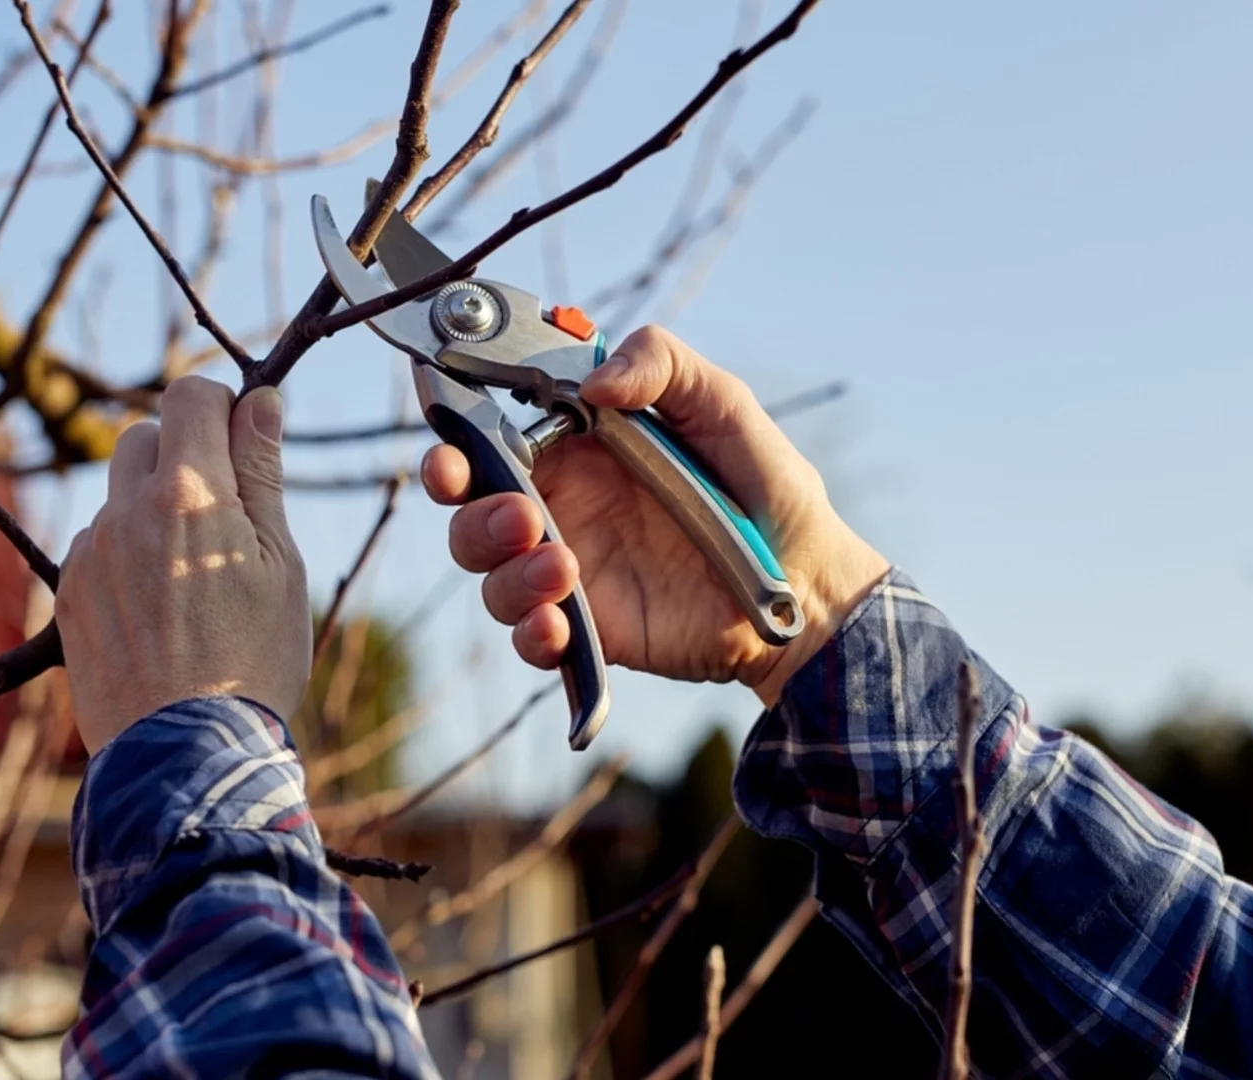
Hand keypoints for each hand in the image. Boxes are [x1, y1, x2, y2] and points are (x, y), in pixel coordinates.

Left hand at [57, 377, 309, 752]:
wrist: (183, 754)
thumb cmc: (252, 660)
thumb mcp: (279, 564)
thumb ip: (263, 474)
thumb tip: (261, 401)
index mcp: (189, 495)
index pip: (190, 395)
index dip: (222, 406)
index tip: (244, 441)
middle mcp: (126, 512)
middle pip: (144, 436)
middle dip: (183, 453)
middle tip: (224, 513)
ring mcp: (91, 552)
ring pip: (119, 494)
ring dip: (153, 508)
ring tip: (193, 576)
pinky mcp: (71, 592)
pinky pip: (99, 544)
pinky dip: (128, 554)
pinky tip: (161, 608)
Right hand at [422, 326, 888, 704]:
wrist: (807, 582)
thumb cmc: (765, 486)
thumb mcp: (723, 404)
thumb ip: (661, 364)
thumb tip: (595, 381)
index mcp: (576, 446)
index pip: (489, 433)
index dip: (454, 432)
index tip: (445, 437)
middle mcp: (561, 505)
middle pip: (469, 507)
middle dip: (465, 507)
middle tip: (513, 512)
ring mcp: (569, 569)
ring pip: (489, 573)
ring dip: (505, 570)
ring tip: (562, 567)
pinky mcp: (589, 627)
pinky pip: (531, 636)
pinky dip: (530, 632)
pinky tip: (556, 624)